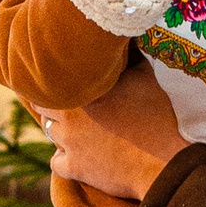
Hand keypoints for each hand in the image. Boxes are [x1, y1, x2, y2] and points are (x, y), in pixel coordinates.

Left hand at [37, 62, 185, 204]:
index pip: (50, 79)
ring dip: (58, 129)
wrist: (163, 160)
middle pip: (42, 106)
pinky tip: (76, 155)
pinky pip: (55, 163)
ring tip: (74, 129)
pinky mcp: (75, 168)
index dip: (54, 80)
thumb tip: (126, 38)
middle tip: (64, 104)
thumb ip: (130, 57)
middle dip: (51, 104)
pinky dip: (63, 159)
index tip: (59, 81)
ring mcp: (69, 142)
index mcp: (83, 89)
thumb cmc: (157, 117)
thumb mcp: (145, 77)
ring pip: (48, 132)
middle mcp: (70, 113)